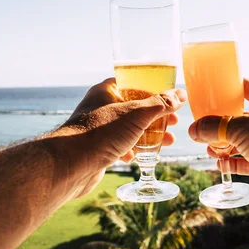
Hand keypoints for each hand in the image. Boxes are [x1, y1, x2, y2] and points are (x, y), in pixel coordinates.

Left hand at [59, 78, 186, 196]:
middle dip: (156, 117)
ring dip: (148, 135)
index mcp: (106, 91)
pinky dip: (132, 150)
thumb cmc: (100, 133)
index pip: (134, 83)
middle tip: (173, 123)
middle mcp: (100, 107)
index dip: (154, 90)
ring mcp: (98, 129)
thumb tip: (180, 95)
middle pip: (135, 107)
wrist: (69, 166)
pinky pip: (119, 146)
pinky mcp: (96, 149)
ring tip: (167, 143)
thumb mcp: (136, 115)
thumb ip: (160, 104)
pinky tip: (138, 158)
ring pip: (129, 128)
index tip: (171, 100)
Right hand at [188, 79, 248, 205]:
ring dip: (226, 145)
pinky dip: (234, 162)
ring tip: (209, 149)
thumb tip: (194, 130)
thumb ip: (215, 127)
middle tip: (205, 125)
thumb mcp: (242, 129)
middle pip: (246, 118)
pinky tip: (220, 164)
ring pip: (246, 141)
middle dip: (224, 124)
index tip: (214, 90)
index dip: (233, 89)